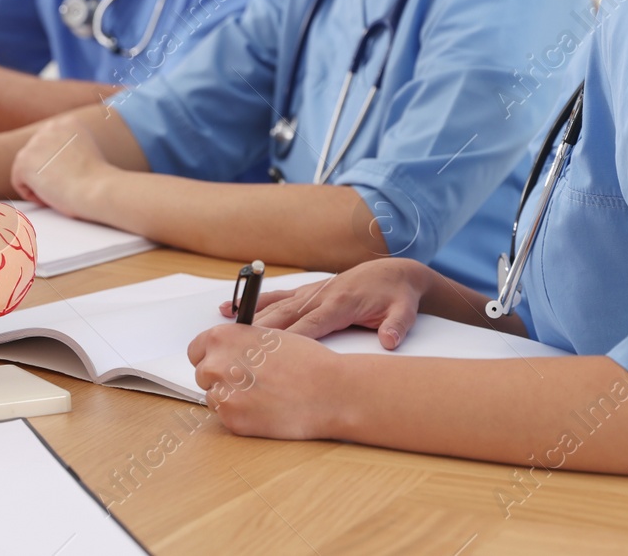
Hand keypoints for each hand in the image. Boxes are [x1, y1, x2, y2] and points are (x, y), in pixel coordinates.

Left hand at [8, 119, 109, 216]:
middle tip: (66, 184)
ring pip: (27, 170)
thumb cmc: (97, 181)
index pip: (50, 145)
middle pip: (37, 156)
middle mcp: (51, 127)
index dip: (59, 166)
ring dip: (41, 184)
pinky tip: (51, 194)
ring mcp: (35, 142)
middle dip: (47, 173)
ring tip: (61, 189)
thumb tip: (51, 160)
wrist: (96, 189)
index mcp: (69, 122)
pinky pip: (19, 183)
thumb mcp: (87, 152)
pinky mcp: (23, 160)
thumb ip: (68, 148)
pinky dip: (33, 195)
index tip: (73, 174)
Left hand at [186, 324, 343, 439]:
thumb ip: (239, 344)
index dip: (210, 357)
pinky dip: (243, 417)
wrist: (329, 390)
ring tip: (263, 396)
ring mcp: (222, 395)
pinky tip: (266, 410)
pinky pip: (227, 419)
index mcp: (223, 338)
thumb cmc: (307, 361)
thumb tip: (226, 352)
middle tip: (250, 383)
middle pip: (202, 376)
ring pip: (214, 399)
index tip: (221, 364)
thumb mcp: (268, 337)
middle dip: (221, 379)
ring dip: (232, 399)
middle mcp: (216, 364)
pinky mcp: (233, 421)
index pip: (195, 351)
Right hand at [217, 258, 432, 349]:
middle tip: (234, 351)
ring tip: (222, 332)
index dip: (291, 340)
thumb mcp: (405, 310)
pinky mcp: (306, 291)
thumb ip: (397, 325)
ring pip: (275, 307)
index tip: (271, 355)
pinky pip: (275, 297)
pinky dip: (252, 303)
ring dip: (250, 319)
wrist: (395, 272)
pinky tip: (228, 310)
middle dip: (260, 334)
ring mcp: (310, 292)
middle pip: (284, 317)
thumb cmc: (397, 295)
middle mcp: (319, 295)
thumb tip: (389, 340)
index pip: (311, 325)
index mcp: (340, 303)